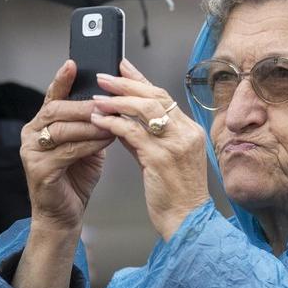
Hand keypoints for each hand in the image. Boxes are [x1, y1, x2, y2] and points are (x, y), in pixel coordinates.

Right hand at [22, 60, 116, 233]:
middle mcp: (31, 134)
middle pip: (56, 110)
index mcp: (42, 124)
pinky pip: (66, 151)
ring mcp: (31, 152)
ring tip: (111, 123)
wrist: (64, 214)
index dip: (62, 80)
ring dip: (90, 125)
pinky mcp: (38, 169)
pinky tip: (104, 141)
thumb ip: (91, 124)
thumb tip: (109, 104)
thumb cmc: (75, 178)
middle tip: (108, 103)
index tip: (73, 63)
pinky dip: (88, 145)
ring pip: (62, 129)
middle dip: (84, 105)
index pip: (52, 97)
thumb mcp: (86, 144)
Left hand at [90, 58, 209, 240]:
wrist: (186, 221)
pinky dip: (113, 123)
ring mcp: (175, 145)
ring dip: (117, 101)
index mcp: (190, 131)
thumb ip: (144, 137)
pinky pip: (133, 133)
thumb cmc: (175, 195)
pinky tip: (99, 121)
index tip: (123, 67)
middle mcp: (186, 133)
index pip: (163, 97)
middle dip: (126, 84)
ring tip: (97, 97)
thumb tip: (121, 119)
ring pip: (144, 110)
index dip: (140, 80)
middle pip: (155, 97)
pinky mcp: (160, 158)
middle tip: (104, 77)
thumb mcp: (161, 159)